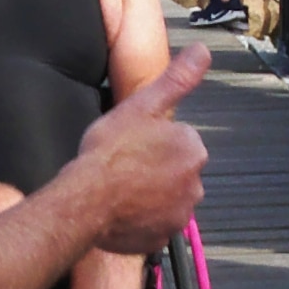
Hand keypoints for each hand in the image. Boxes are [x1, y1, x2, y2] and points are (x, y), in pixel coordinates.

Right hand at [79, 45, 210, 253]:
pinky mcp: (163, 238)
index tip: (131, 144)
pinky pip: (154, 225)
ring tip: (120, 189)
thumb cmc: (110, 152)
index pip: (178, 141)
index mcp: (193, 149)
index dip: (152, 141)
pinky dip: (142, 219)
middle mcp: (195, 184)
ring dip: (149, 195)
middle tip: (124, 166)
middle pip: (174, 171)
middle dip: (155, 169)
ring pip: (166, 199)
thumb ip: (177, 79)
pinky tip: (120, 210)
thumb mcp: (142, 105)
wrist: (85, 200)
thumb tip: (203, 51)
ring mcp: (180, 215)